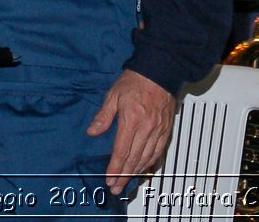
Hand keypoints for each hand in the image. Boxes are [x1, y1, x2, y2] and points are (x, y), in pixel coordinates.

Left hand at [87, 69, 175, 192]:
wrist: (159, 70)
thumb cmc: (135, 80)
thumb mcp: (113, 94)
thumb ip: (103, 115)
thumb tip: (92, 132)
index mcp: (132, 119)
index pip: (122, 150)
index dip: (115, 168)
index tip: (108, 178)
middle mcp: (147, 127)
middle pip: (134, 158)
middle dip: (123, 176)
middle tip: (115, 188)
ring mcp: (159, 130)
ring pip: (147, 158)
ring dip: (136, 173)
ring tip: (126, 183)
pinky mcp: (167, 129)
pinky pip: (158, 152)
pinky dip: (150, 163)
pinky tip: (143, 169)